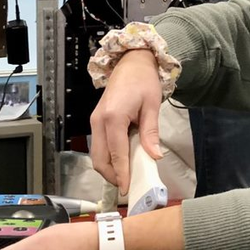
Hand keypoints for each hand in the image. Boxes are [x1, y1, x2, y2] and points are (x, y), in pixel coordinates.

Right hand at [90, 49, 162, 193]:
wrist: (132, 61)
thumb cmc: (143, 80)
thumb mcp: (152, 105)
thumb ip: (150, 132)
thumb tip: (154, 156)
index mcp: (113, 117)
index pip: (116, 153)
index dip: (122, 173)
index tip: (127, 188)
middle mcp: (99, 121)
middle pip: (99, 159)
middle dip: (112, 175)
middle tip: (129, 185)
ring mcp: (95, 121)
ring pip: (96, 154)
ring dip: (109, 167)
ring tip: (127, 174)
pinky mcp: (96, 121)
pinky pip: (98, 145)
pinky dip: (108, 156)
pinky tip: (124, 159)